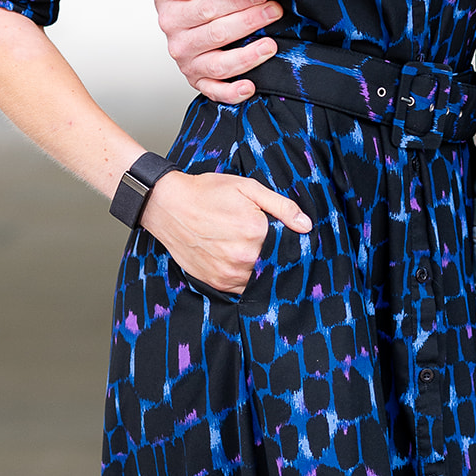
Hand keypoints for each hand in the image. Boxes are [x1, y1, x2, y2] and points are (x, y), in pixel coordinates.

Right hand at [141, 168, 310, 293]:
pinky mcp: (216, 282)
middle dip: (279, 255)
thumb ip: (281, 206)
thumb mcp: (248, 188)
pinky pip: (243, 288)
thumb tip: (307, 225)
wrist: (168, 205)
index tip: (291, 236)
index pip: (289, 244)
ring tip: (255, 250)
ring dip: (264, 268)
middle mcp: (243, 256)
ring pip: (261, 278)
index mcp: (256, 231)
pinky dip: (248, 278)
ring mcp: (229, 273)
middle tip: (271, 243)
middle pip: (276, 263)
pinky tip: (244, 262)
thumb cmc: (208, 192)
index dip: (292, 241)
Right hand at [154, 0, 282, 100]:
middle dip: (251, 21)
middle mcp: (179, 43)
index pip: (207, 8)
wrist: (174, 18)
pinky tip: (250, 87)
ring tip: (270, 45)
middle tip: (275, 11)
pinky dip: (232, 93)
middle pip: (218, 34)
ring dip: (247, 56)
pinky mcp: (199, 82)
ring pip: (220, 65)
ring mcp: (189, 65)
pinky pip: (215, 91)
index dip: (237, 1)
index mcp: (172, 16)